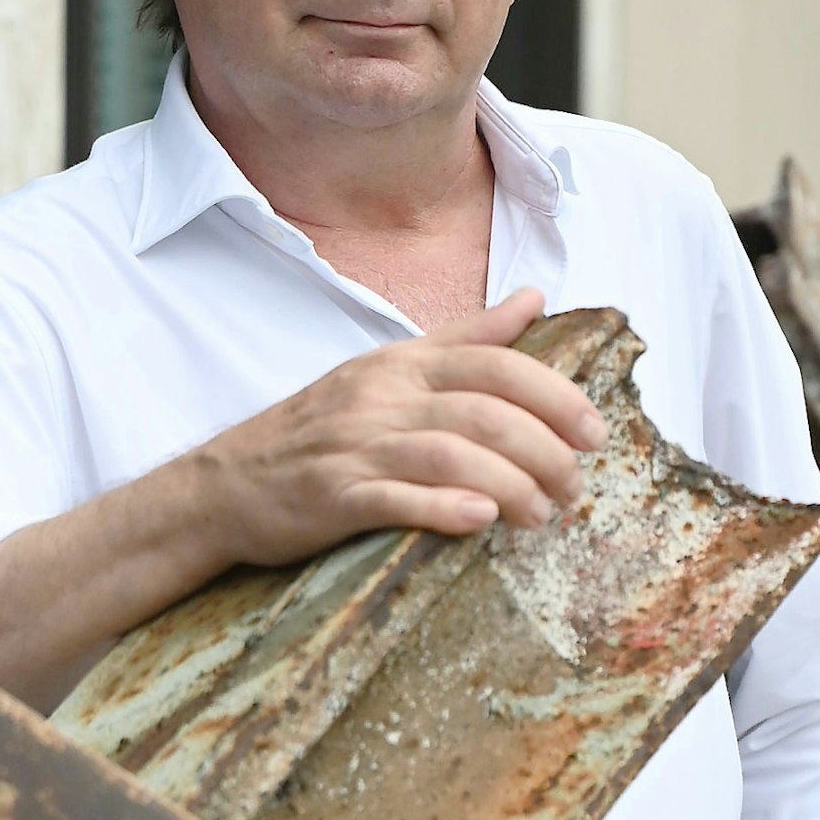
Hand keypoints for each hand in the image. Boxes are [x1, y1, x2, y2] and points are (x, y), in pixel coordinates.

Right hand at [191, 285, 606, 563]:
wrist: (225, 483)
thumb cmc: (319, 429)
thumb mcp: (391, 369)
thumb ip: (467, 338)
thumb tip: (534, 297)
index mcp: (403, 364)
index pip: (496, 365)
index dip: (555, 397)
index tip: (593, 434)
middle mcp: (383, 398)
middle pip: (485, 413)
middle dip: (545, 453)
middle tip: (574, 489)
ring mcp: (355, 446)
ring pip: (449, 455)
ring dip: (510, 485)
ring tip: (543, 515)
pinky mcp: (331, 497)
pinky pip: (393, 498)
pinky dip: (443, 508)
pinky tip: (481, 521)